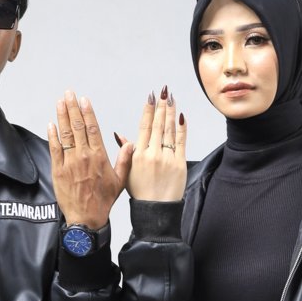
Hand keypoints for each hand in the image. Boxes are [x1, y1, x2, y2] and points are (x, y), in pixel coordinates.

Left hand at [48, 89, 130, 226]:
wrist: (86, 218)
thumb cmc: (103, 201)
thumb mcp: (120, 180)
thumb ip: (124, 160)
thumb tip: (130, 144)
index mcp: (99, 157)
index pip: (93, 129)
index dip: (88, 112)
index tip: (84, 100)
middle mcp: (84, 156)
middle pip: (77, 127)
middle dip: (72, 108)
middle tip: (69, 94)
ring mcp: (70, 163)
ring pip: (65, 134)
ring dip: (62, 116)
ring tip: (60, 102)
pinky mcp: (58, 170)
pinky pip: (55, 149)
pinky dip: (52, 136)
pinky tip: (51, 124)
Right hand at [119, 87, 186, 201]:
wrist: (156, 209)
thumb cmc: (140, 192)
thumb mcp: (127, 170)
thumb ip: (126, 150)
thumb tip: (119, 134)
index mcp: (138, 155)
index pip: (144, 127)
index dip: (148, 111)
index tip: (151, 98)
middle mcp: (152, 154)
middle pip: (158, 125)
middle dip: (161, 106)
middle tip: (164, 92)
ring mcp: (167, 158)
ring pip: (169, 131)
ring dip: (171, 113)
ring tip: (172, 99)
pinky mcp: (179, 163)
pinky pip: (181, 142)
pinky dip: (181, 128)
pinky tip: (181, 116)